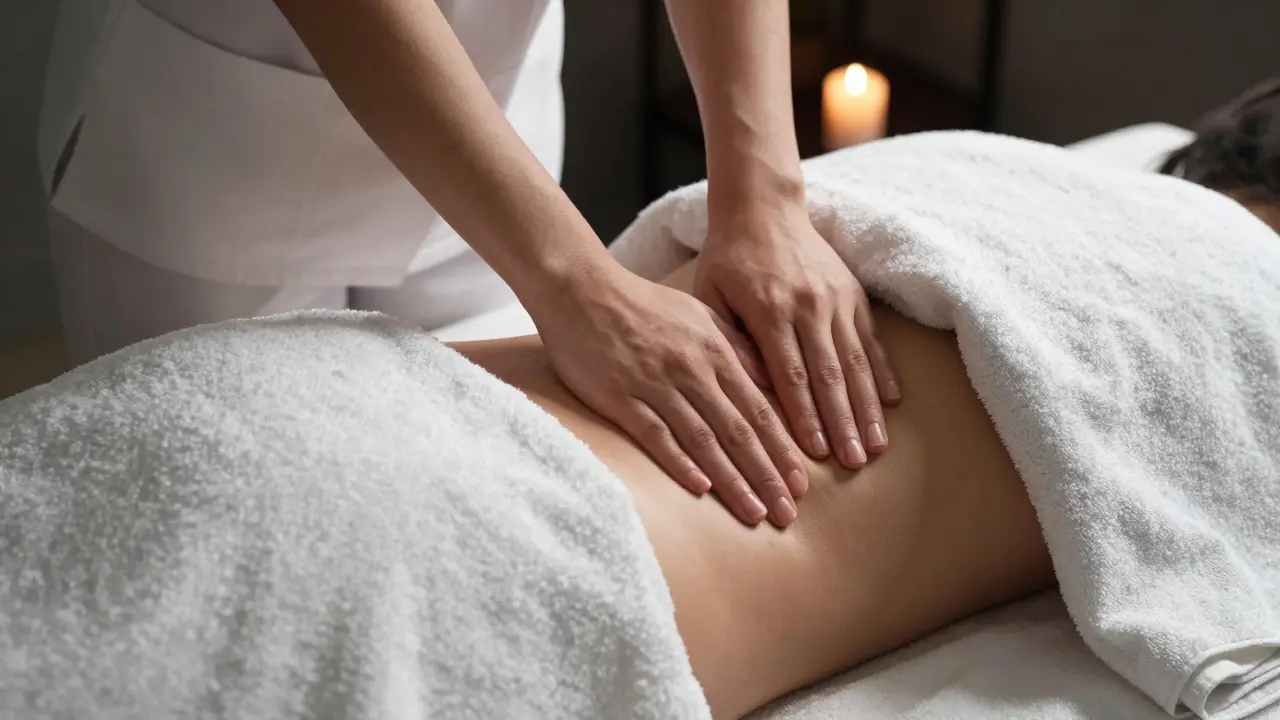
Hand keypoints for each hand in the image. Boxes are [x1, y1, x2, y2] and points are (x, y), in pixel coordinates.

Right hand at [532, 261, 808, 526]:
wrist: (582, 289)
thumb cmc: (644, 305)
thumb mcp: (700, 315)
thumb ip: (737, 348)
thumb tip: (772, 382)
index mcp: (715, 352)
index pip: (759, 409)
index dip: (782, 449)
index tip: (801, 484)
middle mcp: (692, 370)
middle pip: (738, 431)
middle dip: (767, 475)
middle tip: (789, 513)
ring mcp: (656, 384)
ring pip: (703, 439)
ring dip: (732, 480)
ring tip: (755, 513)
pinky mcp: (620, 396)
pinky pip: (655, 434)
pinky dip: (679, 462)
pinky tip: (700, 488)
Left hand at [695, 204, 900, 468]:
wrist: (763, 208)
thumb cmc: (727, 259)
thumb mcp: (710, 296)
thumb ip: (727, 341)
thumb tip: (750, 390)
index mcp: (769, 310)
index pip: (790, 374)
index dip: (806, 415)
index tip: (816, 452)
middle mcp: (809, 305)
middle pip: (830, 375)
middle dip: (843, 423)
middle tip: (855, 463)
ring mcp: (836, 299)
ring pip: (856, 362)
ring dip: (867, 408)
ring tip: (877, 445)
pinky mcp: (854, 293)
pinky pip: (872, 339)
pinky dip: (882, 372)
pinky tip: (891, 403)